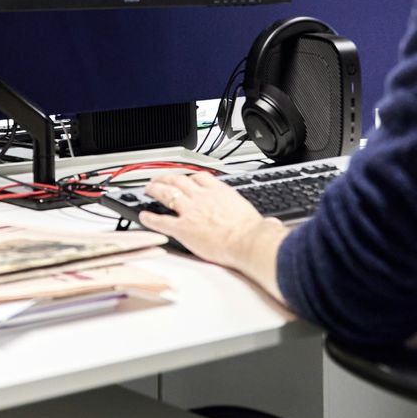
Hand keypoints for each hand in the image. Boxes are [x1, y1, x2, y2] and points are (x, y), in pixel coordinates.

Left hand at [139, 173, 289, 302]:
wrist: (247, 241)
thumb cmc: (253, 232)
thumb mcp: (257, 218)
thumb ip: (260, 220)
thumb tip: (273, 226)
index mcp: (220, 192)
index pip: (200, 177)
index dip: (190, 176)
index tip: (186, 177)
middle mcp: (202, 197)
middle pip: (179, 181)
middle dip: (167, 177)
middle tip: (159, 179)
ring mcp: (190, 211)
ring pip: (166, 194)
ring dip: (155, 190)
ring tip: (148, 189)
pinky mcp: (182, 228)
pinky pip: (161, 220)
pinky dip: (150, 218)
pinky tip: (143, 216)